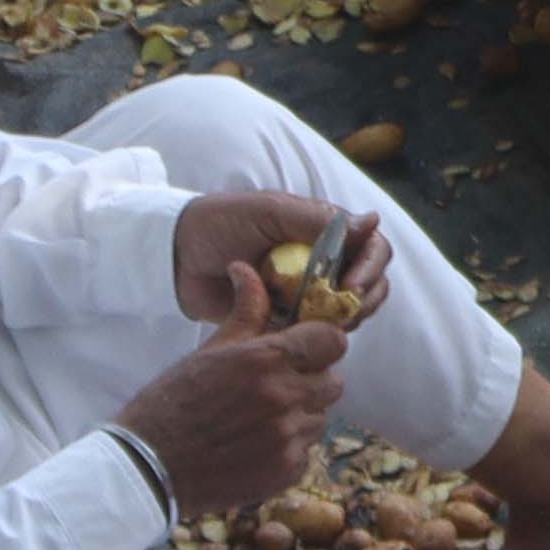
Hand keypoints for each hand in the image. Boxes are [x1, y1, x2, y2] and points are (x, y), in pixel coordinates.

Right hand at [113, 265, 352, 515]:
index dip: (321, 344)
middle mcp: (283, 397)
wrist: (148, 467)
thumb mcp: (211, 350)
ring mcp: (287, 437)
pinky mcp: (286, 471)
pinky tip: (255, 447)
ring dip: (300, 417)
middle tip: (279, 387)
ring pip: (320, 418)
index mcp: (266, 359)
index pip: (333, 340)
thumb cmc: (174, 402)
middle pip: (333, 381)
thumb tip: (246, 269)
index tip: (304, 350)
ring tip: (260, 420)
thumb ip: (246, 312)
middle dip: (311, 381)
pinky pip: (307, 452)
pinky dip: (288, 450)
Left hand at [176, 186, 388, 325]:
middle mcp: (324, 262)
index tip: (353, 287)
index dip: (371, 268)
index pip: (372, 249)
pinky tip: (294, 334)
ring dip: (341, 320)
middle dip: (364, 301)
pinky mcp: (285, 319)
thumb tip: (372, 222)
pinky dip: (313, 337)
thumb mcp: (270, 213)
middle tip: (342, 314)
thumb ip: (318, 221)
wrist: (177, 257)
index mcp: (326, 231)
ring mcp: (306, 292)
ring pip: (347, 312)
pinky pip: (313, 333)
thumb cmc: (221, 223)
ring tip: (314, 323)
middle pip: (369, 285)